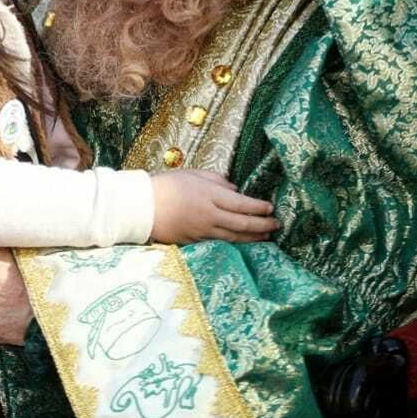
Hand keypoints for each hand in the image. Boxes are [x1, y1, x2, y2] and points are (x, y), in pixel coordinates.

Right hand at [149, 169, 277, 243]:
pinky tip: (242, 242)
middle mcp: (209, 216)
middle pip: (242, 223)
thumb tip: (234, 189)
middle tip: (276, 225)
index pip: (242, 204)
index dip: (259, 207)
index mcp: (209, 196)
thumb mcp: (192, 174)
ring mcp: (202, 231)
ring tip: (265, 237)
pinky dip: (234, 243)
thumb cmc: (165, 185)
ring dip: (252, 237)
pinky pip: (219, 242)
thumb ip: (216, 180)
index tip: (271, 208)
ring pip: (234, 237)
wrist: (140, 207)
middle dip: (262, 225)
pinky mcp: (194, 241)